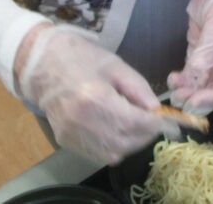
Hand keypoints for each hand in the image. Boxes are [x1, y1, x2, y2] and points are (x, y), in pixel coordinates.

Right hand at [17, 25, 177, 164]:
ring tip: (138, 126)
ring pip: (113, 153)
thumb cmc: (81, 58)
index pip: (134, 123)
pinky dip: (115, 147)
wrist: (42, 63)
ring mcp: (71, 134)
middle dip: (146, 135)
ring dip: (132, 143)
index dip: (156, 125)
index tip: (170, 122)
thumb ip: (139, 88)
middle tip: (155, 123)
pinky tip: (119, 130)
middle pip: (125, 142)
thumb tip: (156, 110)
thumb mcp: (116, 65)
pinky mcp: (66, 141)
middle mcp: (82, 121)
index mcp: (95, 97)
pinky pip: (98, 154)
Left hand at [167, 0, 212, 115]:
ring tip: (174, 91)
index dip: (211, 97)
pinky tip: (173, 79)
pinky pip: (191, 70)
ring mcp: (211, 57)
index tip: (194, 103)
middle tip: (180, 102)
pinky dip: (183, 78)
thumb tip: (195, 79)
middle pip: (212, 88)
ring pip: (200, 82)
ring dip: (187, 89)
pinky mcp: (198, 50)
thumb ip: (206, 54)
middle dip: (197, 97)